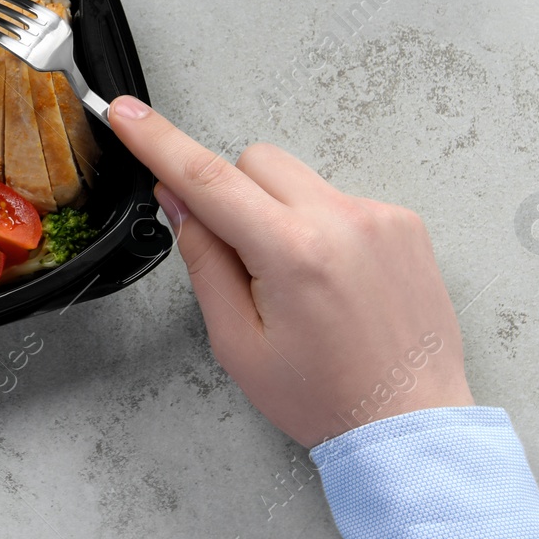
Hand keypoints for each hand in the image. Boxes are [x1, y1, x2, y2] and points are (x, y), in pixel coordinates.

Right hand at [109, 96, 471, 445]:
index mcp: (294, 254)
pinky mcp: (404, 222)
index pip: (208, 178)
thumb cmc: (326, 397)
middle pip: (254, 162)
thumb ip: (204, 261)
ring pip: (297, 176)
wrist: (410, 423)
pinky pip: (338, 197)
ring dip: (279, 210)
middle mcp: (341, 221)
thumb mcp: (238, 343)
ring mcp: (380, 216)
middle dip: (232, 196)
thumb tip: (179, 201)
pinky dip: (321, 224)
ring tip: (298, 279)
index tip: (128, 115)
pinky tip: (334, 279)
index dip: (158, 141)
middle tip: (243, 258)